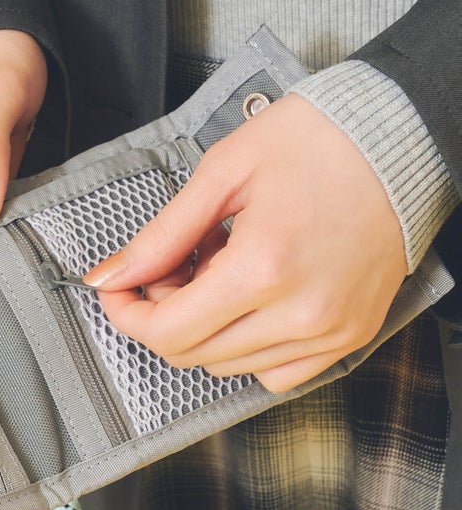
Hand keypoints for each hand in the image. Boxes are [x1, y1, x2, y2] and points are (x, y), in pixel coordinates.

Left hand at [83, 93, 407, 392]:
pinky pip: (277, 372)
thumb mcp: (222, 173)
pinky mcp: (351, 336)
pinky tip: (250, 299)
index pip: (168, 332)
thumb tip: (110, 276)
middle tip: (172, 264)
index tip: (117, 289)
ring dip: (205, 326)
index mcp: (264, 268)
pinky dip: (248, 346)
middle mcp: (301, 314)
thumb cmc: (318, 140)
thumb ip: (160, 235)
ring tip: (220, 266)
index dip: (127, 313)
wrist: (399, 138)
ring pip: (229, 365)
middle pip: (193, 353)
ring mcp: (331, 332)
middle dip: (163, 313)